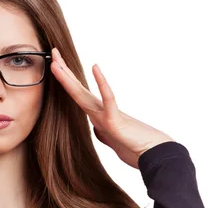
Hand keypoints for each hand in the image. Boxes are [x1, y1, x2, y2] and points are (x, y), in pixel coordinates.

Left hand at [50, 48, 174, 168]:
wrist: (154, 155)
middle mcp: (99, 112)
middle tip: (53, 52)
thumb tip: (98, 130)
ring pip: (82, 93)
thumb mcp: (114, 142)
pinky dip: (101, 84)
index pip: (78, 95)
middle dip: (63, 72)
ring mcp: (106, 114)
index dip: (66, 81)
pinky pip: (108, 99)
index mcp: (98, 116)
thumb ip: (105, 134)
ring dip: (68, 77)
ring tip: (58, 60)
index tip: (56, 66)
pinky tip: (95, 68)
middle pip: (76, 90)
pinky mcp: (115, 121)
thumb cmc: (136, 147)